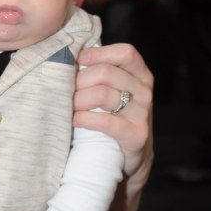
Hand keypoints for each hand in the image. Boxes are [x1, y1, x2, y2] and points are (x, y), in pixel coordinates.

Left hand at [74, 43, 152, 185]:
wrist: (128, 158)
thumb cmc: (114, 117)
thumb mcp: (114, 90)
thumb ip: (101, 72)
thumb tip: (70, 55)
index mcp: (141, 75)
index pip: (125, 52)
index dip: (99, 53)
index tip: (78, 60)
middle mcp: (145, 91)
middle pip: (105, 72)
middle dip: (78, 80)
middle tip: (65, 90)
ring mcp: (143, 113)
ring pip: (101, 94)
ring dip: (77, 100)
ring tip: (68, 106)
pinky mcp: (136, 135)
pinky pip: (104, 121)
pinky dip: (82, 118)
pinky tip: (74, 120)